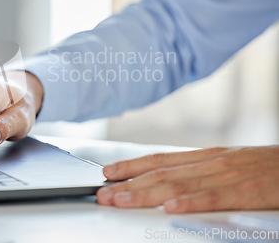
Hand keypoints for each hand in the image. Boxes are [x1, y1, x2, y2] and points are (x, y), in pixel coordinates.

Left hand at [96, 146, 278, 212]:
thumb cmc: (267, 168)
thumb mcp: (230, 165)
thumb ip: (201, 173)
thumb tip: (169, 186)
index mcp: (207, 156)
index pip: (161, 160)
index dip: (132, 166)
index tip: (108, 173)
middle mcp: (213, 161)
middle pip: (162, 172)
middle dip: (129, 183)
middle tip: (104, 193)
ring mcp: (231, 174)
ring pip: (180, 183)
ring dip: (147, 193)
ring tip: (122, 200)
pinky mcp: (251, 190)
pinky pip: (217, 197)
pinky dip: (192, 202)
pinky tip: (171, 209)